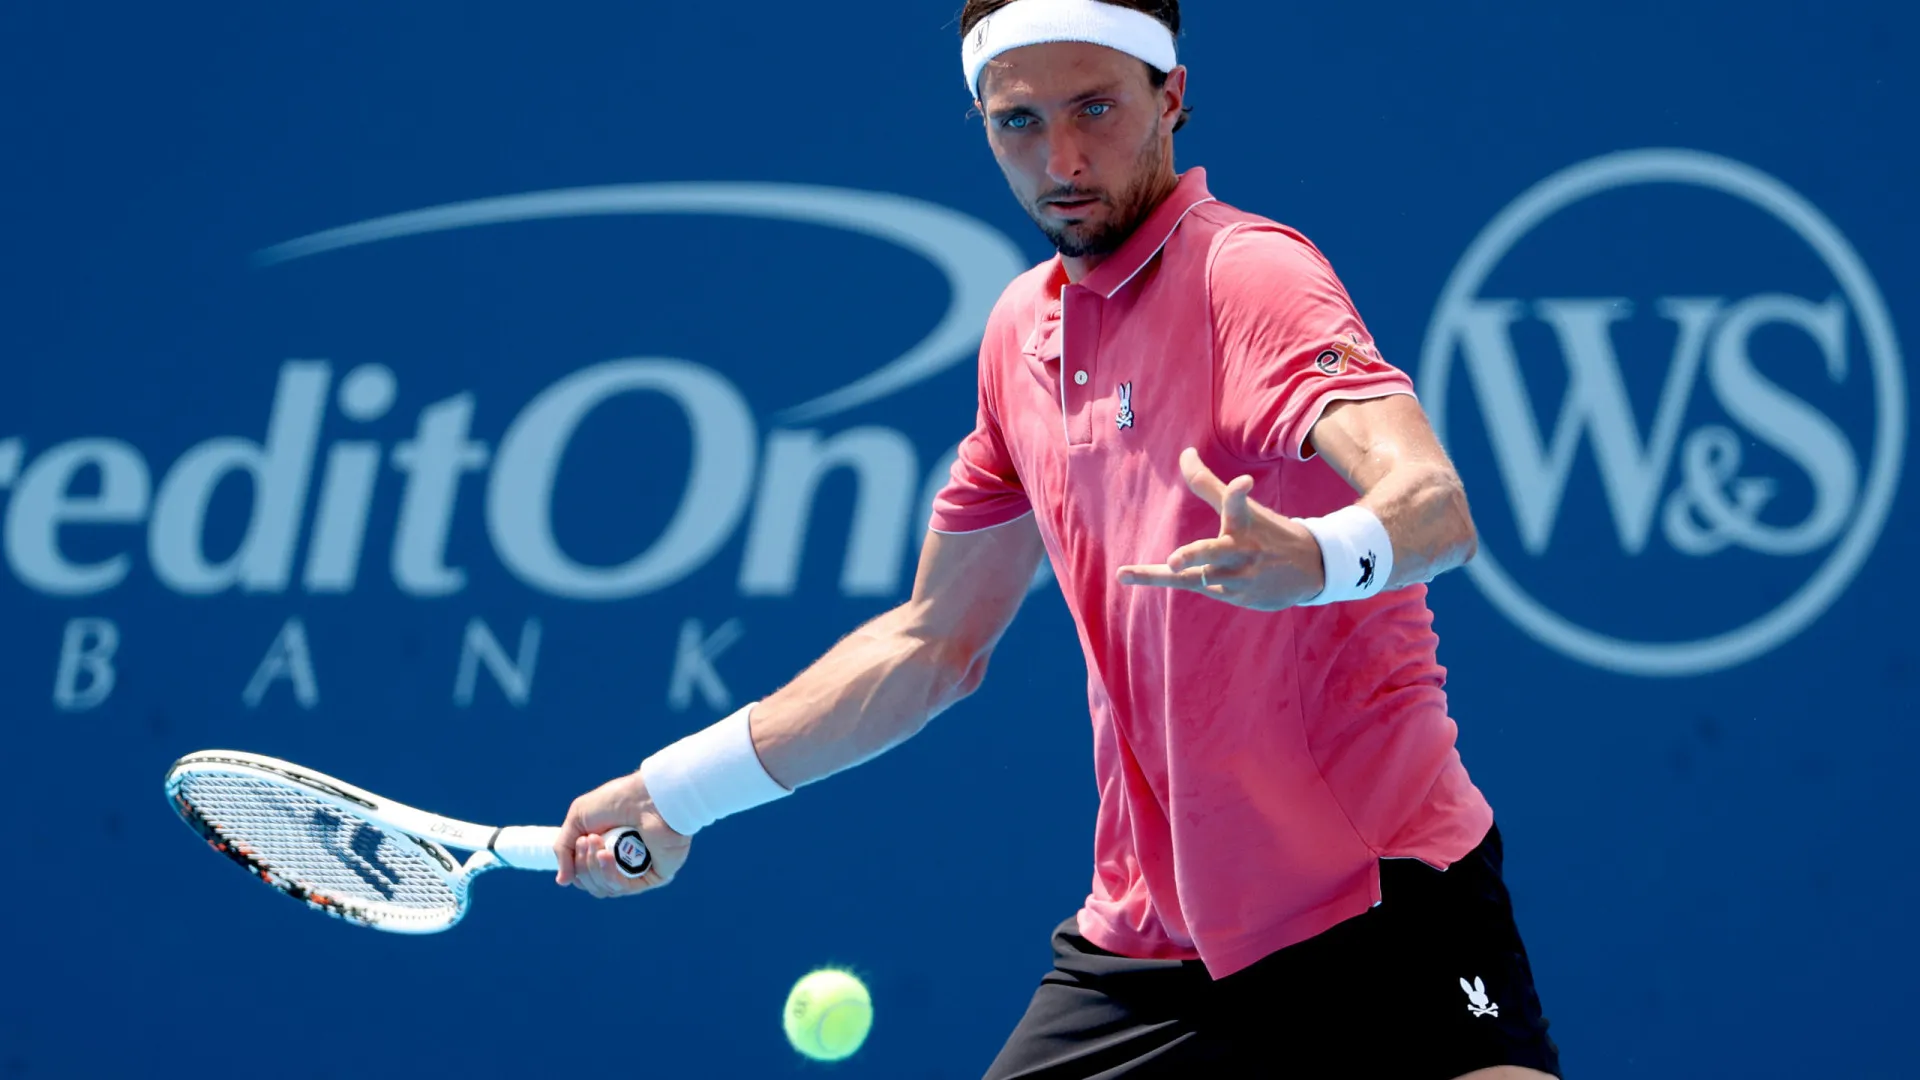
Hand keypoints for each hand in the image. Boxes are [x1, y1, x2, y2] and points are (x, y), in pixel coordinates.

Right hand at [552, 770, 692, 899]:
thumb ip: (564, 849)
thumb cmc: (616, 800)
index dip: (576, 865)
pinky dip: (609, 874)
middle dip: (584, 864)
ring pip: (605, 888)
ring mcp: (638, 872)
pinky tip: (606, 855)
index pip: (584, 875)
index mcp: (607, 851)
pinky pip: (624, 887)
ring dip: (593, 867)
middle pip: (592, 885)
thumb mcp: (578, 819)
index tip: (580, 841)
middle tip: (589, 840)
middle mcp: (623, 864)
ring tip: (597, 841)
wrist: (647, 795)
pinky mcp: (654, 876)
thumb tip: (562, 882)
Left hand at [1116, 447, 1325, 611]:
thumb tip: (1185, 453)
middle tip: (1174, 561)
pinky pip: (1200, 587)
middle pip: (1213, 551)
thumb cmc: (1266, 531)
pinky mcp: (1238, 596)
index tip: (1244, 483)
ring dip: (1164, 574)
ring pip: (1197, 577)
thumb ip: (1207, 483)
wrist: (1310, 569)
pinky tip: (1148, 576)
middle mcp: (1242, 549)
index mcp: (1244, 521)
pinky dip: (1182, 579)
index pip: (1239, 503)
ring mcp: (1240, 576)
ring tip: (1126, 572)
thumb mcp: (1242, 508)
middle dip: (1193, 556)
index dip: (1239, 492)